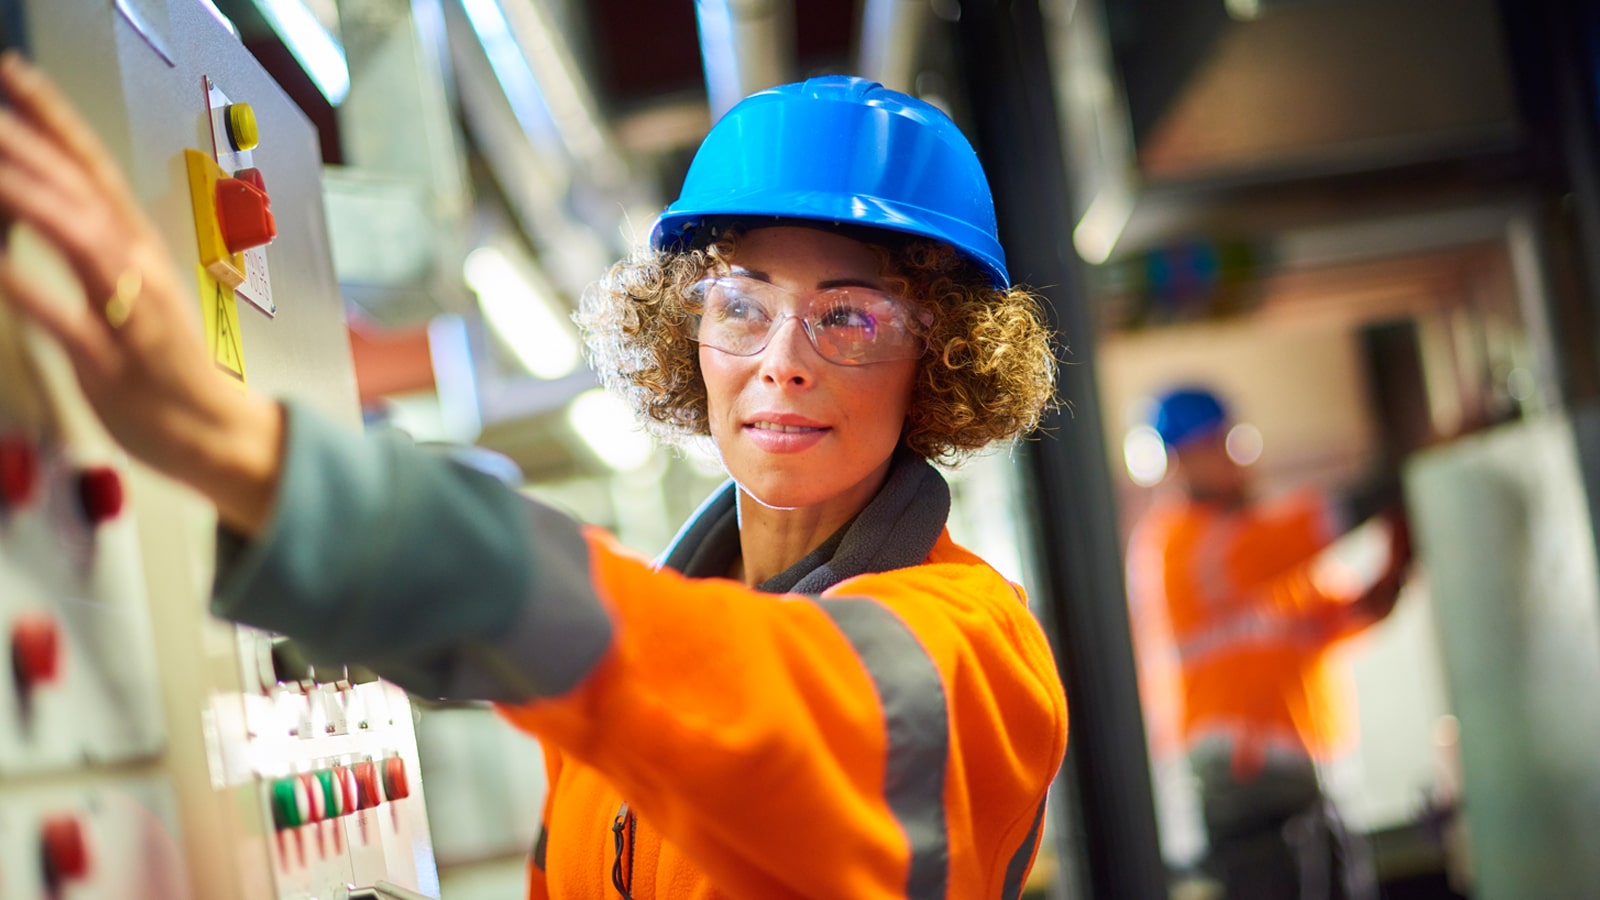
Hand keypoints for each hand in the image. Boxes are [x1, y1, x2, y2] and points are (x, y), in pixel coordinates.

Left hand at [0, 51, 282, 532]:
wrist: (216, 433)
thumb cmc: (166, 370)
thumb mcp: (124, 297)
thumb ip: (85, 253)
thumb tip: (33, 210)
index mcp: (140, 248)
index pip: (92, 167)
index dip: (54, 118)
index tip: (14, 74)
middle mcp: (141, 268)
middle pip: (82, 193)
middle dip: (30, 147)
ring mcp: (134, 312)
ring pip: (82, 241)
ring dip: (31, 200)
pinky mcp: (119, 361)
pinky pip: (69, 320)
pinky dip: (29, 290)